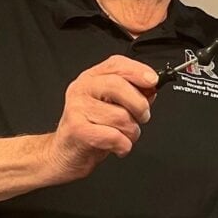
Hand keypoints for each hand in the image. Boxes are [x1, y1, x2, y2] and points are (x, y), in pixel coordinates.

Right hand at [42, 55, 157, 181]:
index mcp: (92, 78)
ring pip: (120, 116)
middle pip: (118, 85)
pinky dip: (123, 145)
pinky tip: (117, 147)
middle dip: (139, 105)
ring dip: (132, 132)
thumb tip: (151, 88)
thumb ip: (132, 93)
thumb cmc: (90, 128)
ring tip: (124, 136)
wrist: (64, 152)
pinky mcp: (78, 130)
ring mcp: (77, 108)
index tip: (154, 81)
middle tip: (143, 117)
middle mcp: (82, 89)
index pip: (117, 64)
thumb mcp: (112, 106)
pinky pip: (113, 136)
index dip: (138, 71)